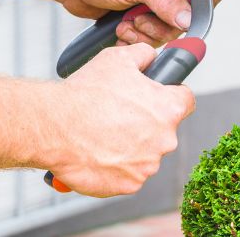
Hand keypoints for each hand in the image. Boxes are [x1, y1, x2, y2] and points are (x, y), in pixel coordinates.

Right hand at [41, 43, 194, 196]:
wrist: (53, 127)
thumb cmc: (85, 94)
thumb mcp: (118, 58)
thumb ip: (144, 55)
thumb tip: (152, 57)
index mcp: (168, 109)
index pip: (186, 100)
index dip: (172, 95)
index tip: (159, 96)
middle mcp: (165, 139)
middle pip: (164, 129)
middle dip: (146, 123)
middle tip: (118, 116)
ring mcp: (147, 165)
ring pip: (146, 154)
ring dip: (130, 146)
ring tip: (103, 134)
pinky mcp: (129, 184)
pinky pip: (128, 175)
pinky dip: (116, 167)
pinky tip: (98, 153)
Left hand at [63, 0, 224, 45]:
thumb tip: (188, 17)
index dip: (199, 2)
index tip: (181, 13)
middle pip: (189, 14)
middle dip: (163, 23)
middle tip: (142, 18)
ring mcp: (160, 0)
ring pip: (171, 30)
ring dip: (146, 32)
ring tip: (127, 21)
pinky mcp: (147, 16)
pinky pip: (154, 37)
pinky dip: (137, 37)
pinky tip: (122, 27)